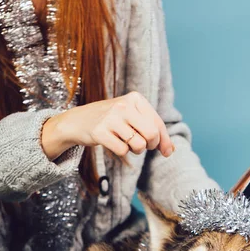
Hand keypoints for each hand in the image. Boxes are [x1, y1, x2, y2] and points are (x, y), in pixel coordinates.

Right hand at [41, 91, 174, 160]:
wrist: (78, 120)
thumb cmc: (112, 120)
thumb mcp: (133, 118)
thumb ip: (153, 131)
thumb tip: (171, 151)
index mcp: (135, 98)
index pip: (158, 124)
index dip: (164, 141)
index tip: (166, 152)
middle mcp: (124, 105)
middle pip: (152, 134)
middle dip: (151, 145)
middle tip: (143, 145)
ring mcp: (111, 118)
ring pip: (138, 144)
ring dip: (136, 150)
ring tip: (127, 143)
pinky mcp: (100, 131)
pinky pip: (123, 150)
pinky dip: (122, 152)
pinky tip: (114, 143)